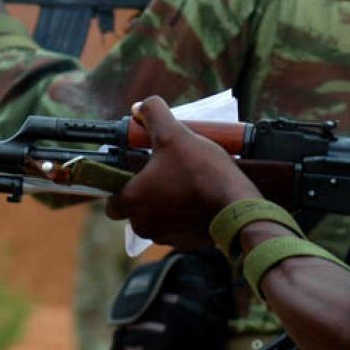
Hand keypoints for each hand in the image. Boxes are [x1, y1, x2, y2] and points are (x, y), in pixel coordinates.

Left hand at [106, 96, 261, 248]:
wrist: (237, 205)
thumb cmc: (200, 170)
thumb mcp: (173, 133)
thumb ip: (153, 114)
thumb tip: (141, 106)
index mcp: (132, 201)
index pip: (112, 200)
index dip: (122, 184)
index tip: (138, 172)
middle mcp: (143, 224)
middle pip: (136, 208)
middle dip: (148, 192)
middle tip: (166, 171)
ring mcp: (166, 236)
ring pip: (157, 218)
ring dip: (167, 203)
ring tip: (185, 182)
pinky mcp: (187, 243)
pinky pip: (178, 228)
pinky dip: (185, 215)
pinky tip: (199, 198)